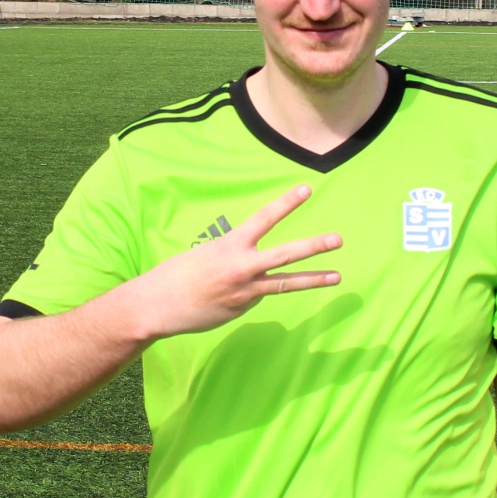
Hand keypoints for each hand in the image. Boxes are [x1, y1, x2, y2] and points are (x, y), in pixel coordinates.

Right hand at [126, 185, 340, 339]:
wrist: (158, 305)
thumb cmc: (177, 275)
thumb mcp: (205, 255)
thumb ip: (233, 258)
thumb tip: (253, 271)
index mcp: (230, 245)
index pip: (264, 218)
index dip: (286, 203)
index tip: (307, 188)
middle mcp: (243, 266)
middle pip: (286, 254)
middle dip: (314, 246)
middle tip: (338, 239)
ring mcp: (246, 291)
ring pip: (286, 284)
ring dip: (314, 279)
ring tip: (338, 276)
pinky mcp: (243, 309)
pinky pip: (256, 298)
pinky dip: (251, 294)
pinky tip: (229, 297)